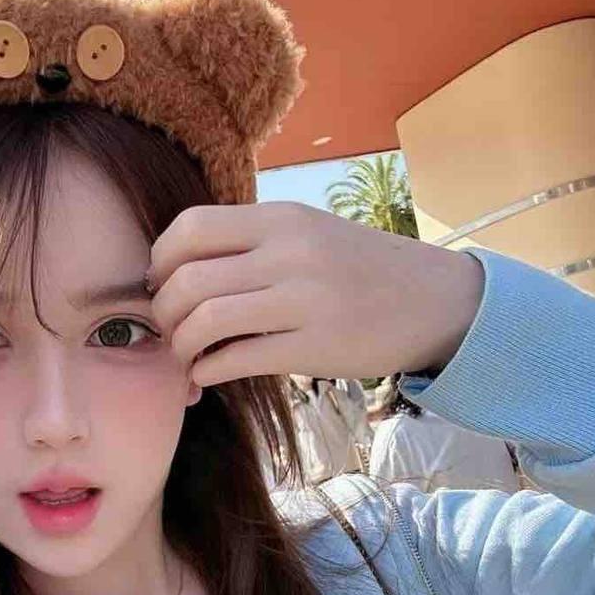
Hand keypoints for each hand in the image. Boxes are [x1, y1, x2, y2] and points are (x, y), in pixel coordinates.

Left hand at [147, 202, 484, 386]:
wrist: (434, 302)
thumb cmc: (361, 270)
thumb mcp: (310, 232)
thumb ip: (253, 241)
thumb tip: (179, 266)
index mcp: (281, 219)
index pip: (190, 228)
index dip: (160, 260)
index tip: (161, 284)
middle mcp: (289, 254)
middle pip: (188, 280)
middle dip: (162, 313)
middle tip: (168, 329)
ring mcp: (303, 301)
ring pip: (205, 321)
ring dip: (180, 346)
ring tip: (186, 356)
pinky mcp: (314, 348)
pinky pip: (236, 360)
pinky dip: (206, 372)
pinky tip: (207, 375)